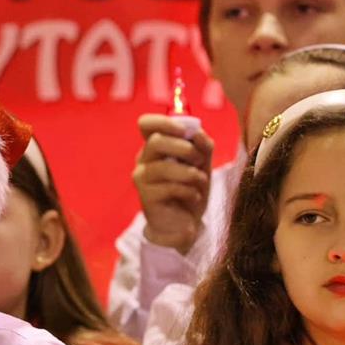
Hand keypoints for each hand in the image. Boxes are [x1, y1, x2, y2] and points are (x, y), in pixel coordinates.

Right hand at [132, 114, 213, 254]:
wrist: (185, 222)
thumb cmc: (191, 189)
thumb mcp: (203, 164)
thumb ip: (202, 145)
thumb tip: (197, 133)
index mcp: (155, 146)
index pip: (146, 124)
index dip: (164, 122)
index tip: (186, 131)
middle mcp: (144, 159)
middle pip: (156, 142)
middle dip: (185, 149)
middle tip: (200, 160)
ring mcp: (142, 178)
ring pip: (163, 167)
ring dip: (190, 173)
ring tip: (200, 182)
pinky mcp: (146, 197)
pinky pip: (169, 188)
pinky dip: (188, 191)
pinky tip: (193, 196)